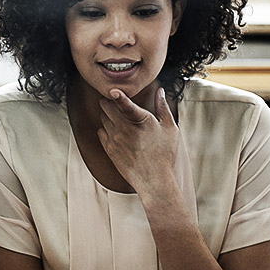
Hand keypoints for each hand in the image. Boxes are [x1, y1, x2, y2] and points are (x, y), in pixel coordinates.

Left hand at [96, 88, 187, 202]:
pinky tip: (115, 131)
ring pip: (102, 118)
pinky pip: (100, 131)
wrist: (153, 179)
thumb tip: (160, 91)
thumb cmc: (164, 153)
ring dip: (107, 114)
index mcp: (140, 120)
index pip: (126, 104)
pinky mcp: (109, 149)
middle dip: (110, 101)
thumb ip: (162, 107)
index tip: (112, 90)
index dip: (118, 95)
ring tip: (119, 117)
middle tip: (115, 101)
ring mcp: (114, 139)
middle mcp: (123, 128)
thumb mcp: (169, 128)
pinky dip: (105, 128)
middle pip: (106, 107)